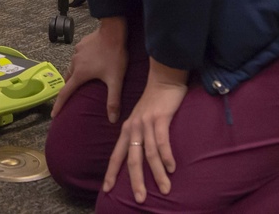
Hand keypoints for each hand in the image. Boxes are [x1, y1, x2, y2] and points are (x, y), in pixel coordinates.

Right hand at [51, 16, 127, 121]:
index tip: (53, 115)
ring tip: (82, 79)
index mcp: (80, 74)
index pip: (65, 93)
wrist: (112, 32)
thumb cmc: (113, 57)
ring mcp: (76, 53)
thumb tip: (113, 120)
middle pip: (68, 79)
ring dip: (75, 75)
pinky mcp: (80, 45)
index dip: (59, 105)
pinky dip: (80, 63)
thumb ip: (113, 100)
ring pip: (72, 67)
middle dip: (68, 89)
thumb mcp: (115, 80)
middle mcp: (74, 64)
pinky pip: (77, 57)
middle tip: (73, 96)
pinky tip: (89, 63)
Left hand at [102, 59, 187, 204]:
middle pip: (132, 159)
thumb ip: (141, 137)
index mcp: (127, 130)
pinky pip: (162, 140)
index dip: (112, 172)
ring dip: (157, 173)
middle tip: (140, 199)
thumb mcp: (142, 120)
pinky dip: (166, 155)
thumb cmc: (154, 103)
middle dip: (135, 181)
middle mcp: (133, 128)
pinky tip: (172, 168)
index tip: (107, 189)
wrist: (163, 79)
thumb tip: (142, 156)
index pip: (117, 155)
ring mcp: (146, 123)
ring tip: (165, 189)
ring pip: (150, 153)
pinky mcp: (160, 118)